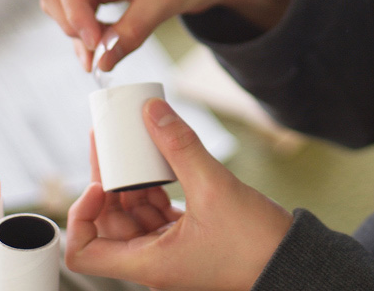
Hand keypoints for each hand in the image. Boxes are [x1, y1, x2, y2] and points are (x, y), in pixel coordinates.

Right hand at [32, 0, 290, 70]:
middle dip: (69, 18)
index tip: (93, 42)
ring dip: (74, 25)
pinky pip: (73, 2)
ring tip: (103, 50)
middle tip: (97, 50)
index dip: (72, 9)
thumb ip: (130, 31)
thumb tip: (100, 62)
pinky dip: (83, 26)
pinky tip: (101, 46)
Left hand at [66, 99, 292, 289]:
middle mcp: (151, 261)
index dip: (81, 214)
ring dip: (128, 181)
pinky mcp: (187, 238)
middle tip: (108, 141)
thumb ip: (180, 146)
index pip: (83, 251)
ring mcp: (169, 251)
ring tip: (132, 143)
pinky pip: (156, 212)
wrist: (291, 262)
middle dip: (105, 182)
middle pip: (108, 224)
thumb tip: (151, 110)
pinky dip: (152, 186)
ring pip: (132, 216)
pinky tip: (160, 160)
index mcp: (148, 263)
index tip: (101, 182)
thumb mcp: (214, 187)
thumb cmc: (254, 242)